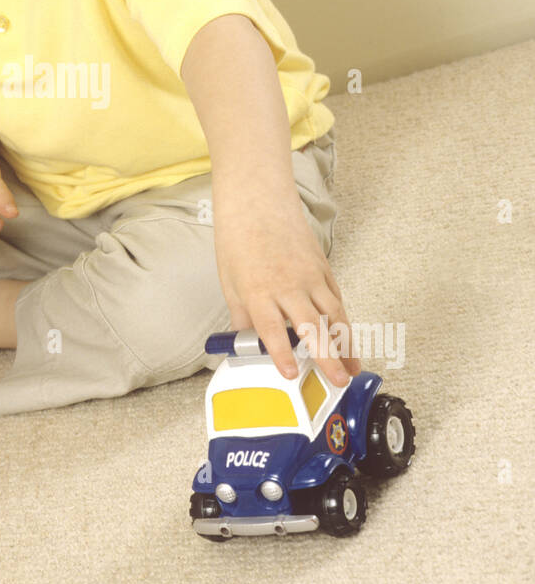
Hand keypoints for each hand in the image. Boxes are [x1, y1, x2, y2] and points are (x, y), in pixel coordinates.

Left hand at [212, 192, 357, 387]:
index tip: (291, 374)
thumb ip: (241, 316)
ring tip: (353, 368)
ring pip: (334, 314)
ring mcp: (309, 275)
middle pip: (312, 327)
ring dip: (346, 343)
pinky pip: (336, 298)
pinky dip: (343, 320)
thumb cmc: (240, 239)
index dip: (282, 354)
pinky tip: (348, 338)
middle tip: (339, 380)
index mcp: (258, 291)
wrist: (258, 202)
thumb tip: (244, 345)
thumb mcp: (230, 282)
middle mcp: (287, 285)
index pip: (272, 329)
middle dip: (328, 356)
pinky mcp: (322, 267)